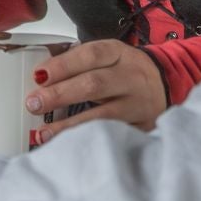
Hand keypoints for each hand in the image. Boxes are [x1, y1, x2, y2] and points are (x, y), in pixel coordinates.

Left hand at [27, 39, 167, 140]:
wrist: (167, 84)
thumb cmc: (125, 71)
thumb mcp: (108, 57)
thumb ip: (78, 63)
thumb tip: (40, 76)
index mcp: (119, 54)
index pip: (90, 55)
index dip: (63, 65)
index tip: (38, 76)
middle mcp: (131, 77)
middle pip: (94, 84)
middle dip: (60, 95)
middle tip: (33, 104)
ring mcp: (139, 104)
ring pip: (104, 115)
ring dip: (69, 125)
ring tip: (43, 133)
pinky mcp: (143, 127)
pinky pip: (114, 136)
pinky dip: (89, 142)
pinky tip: (70, 146)